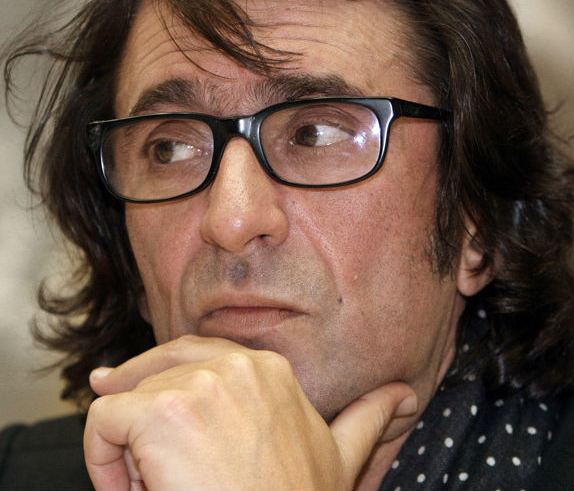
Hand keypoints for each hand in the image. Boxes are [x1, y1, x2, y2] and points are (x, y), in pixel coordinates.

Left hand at [84, 335, 416, 489]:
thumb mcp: (338, 458)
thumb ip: (367, 418)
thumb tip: (404, 393)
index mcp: (269, 369)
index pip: (197, 354)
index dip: (168, 384)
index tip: (141, 409)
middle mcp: (235, 365)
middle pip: (158, 368)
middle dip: (141, 413)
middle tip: (141, 461)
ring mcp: (199, 385)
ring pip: (129, 398)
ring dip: (128, 448)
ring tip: (158, 488)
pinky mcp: (162, 411)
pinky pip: (102, 420)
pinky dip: (102, 460)